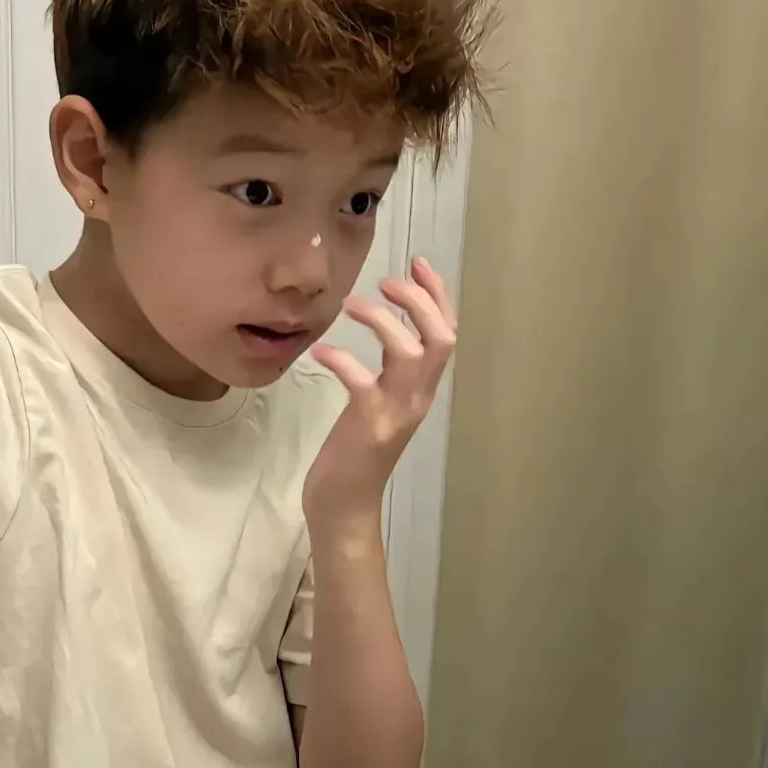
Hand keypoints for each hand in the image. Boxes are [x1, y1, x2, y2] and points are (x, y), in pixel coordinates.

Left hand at [303, 257, 456, 531]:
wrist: (345, 505)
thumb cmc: (355, 452)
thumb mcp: (379, 404)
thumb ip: (388, 372)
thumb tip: (381, 328)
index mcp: (422, 389)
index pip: (446, 333)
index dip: (437, 295)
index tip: (418, 262)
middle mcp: (417, 397)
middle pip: (441, 338)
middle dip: (420, 301)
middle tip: (387, 281)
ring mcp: (396, 412)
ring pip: (412, 354)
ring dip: (383, 322)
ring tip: (352, 304)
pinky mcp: (369, 426)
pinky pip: (362, 382)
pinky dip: (343, 359)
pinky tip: (321, 350)